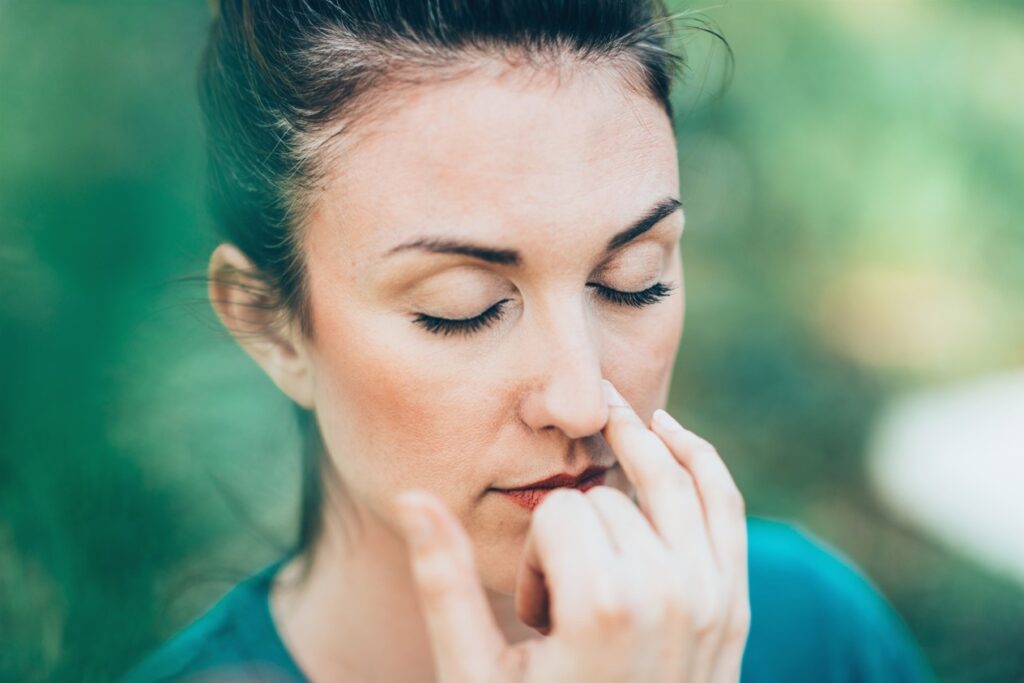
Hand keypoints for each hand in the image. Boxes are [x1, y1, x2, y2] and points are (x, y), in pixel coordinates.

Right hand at [394, 379, 749, 682]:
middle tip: (564, 606)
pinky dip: (699, 457)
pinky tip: (669, 431)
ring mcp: (711, 597)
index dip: (533, 557)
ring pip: (669, 478)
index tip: (536, 617)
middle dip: (574, 538)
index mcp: (604, 608)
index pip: (557, 515)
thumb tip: (414, 496)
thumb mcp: (476, 674)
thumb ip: (445, 584)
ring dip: (632, 453)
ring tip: (605, 429)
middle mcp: (668, 593)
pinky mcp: (734, 603)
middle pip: (605, 500)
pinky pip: (725, 503)